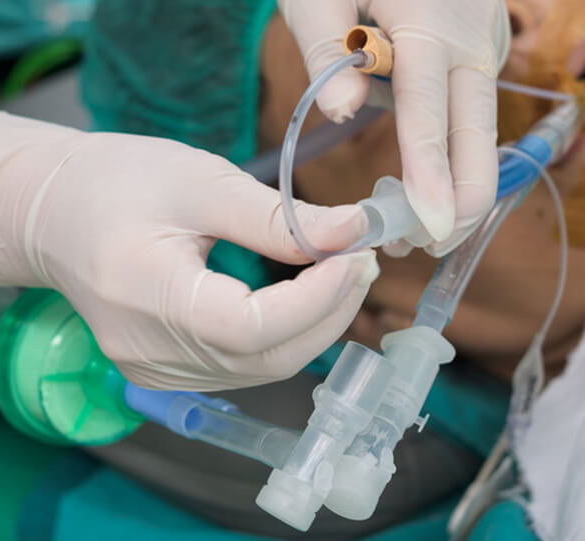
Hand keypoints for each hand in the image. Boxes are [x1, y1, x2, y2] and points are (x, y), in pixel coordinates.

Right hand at [0, 112, 378, 390]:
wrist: (50, 216)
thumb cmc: (115, 183)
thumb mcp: (198, 180)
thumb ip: (276, 215)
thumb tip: (356, 232)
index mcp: (143, 291)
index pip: (248, 325)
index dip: (316, 298)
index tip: (356, 252)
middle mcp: (143, 348)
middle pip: (261, 356)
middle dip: (327, 311)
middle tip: (360, 257)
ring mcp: (148, 371)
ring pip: (257, 369)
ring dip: (310, 327)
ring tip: (335, 272)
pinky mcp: (156, 375)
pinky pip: (236, 369)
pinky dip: (277, 339)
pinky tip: (293, 299)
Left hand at [279, 0, 510, 256]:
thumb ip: (327, 53)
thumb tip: (344, 113)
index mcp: (429, 21)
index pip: (429, 112)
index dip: (430, 172)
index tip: (430, 224)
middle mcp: (470, 35)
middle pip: (476, 130)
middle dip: (462, 195)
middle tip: (432, 249)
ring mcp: (482, 39)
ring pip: (480, 124)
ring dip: (459, 178)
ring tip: (420, 231)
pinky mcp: (477, 45)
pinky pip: (470, 105)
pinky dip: (453, 146)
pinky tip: (424, 181)